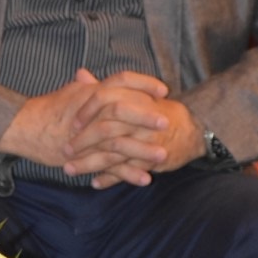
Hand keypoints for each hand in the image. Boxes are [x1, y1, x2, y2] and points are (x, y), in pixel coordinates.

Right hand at [0, 69, 169, 175]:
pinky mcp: (83, 155)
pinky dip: (128, 173)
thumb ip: (84, 87)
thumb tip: (88, 75)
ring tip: (163, 156)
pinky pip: (109, 166)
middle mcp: (92, 111)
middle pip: (124, 110)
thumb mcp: (69, 93)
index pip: (122, 80)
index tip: (163, 90)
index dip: (144, 83)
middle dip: (147, 117)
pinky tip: (145, 179)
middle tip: (168, 122)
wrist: (24, 127)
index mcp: (92, 92)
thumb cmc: (47, 109)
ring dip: (143, 150)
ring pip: (119, 141)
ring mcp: (87, 134)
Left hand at [62, 72, 204, 187]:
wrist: (192, 128)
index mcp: (133, 98)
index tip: (71, 123)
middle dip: (82, 141)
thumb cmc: (156, 110)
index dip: (85, 111)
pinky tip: (95, 183)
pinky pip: (127, 170)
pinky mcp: (152, 159)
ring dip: (89, 163)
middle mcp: (139, 118)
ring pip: (112, 153)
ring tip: (69, 170)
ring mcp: (145, 140)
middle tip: (65, 150)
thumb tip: (79, 74)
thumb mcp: (133, 93)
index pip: (104, 99)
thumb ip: (103, 86)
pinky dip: (110, 178)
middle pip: (105, 128)